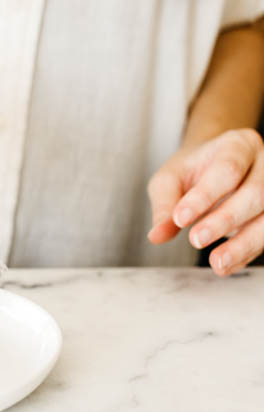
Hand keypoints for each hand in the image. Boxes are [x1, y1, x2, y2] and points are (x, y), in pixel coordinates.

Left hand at [147, 128, 263, 275]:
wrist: (213, 169)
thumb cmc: (192, 172)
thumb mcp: (170, 180)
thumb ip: (165, 204)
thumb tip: (157, 236)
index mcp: (238, 145)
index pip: (227, 169)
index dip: (205, 196)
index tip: (180, 219)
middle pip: (255, 193)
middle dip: (226, 220)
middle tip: (196, 240)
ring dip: (243, 244)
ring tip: (217, 262)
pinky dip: (245, 255)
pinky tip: (226, 266)